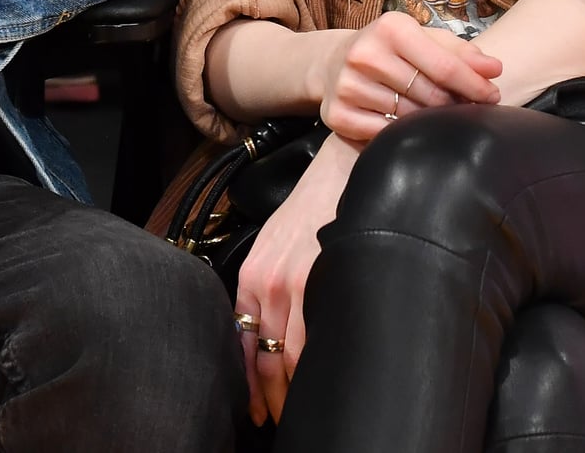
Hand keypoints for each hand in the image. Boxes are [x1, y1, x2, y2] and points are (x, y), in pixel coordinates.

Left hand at [233, 134, 357, 424]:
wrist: (344, 164)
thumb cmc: (318, 201)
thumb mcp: (280, 241)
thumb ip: (274, 281)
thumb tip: (281, 326)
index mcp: (252, 274)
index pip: (240, 342)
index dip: (248, 385)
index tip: (256, 411)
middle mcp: (263, 283)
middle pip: (259, 359)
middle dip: (268, 397)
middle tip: (278, 420)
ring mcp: (287, 285)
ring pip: (282, 359)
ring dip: (289, 393)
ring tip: (298, 412)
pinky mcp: (314, 282)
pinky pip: (308, 344)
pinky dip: (310, 372)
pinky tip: (317, 385)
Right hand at [310, 9, 500, 142]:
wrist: (332, 62)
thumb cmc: (390, 49)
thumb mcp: (423, 39)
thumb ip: (460, 52)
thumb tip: (495, 69)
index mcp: (391, 29)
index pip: (445, 66)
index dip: (475, 85)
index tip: (494, 96)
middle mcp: (365, 54)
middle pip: (431, 95)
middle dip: (454, 104)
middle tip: (464, 107)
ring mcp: (348, 86)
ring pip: (410, 118)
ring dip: (429, 121)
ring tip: (433, 114)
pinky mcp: (338, 115)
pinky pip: (384, 134)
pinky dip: (400, 134)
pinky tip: (404, 125)